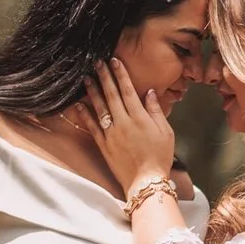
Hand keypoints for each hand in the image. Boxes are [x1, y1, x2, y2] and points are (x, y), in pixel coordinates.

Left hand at [87, 57, 176, 200]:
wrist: (146, 182)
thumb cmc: (160, 157)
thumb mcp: (166, 132)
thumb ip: (155, 111)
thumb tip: (149, 92)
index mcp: (140, 118)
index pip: (128, 91)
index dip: (120, 75)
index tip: (114, 61)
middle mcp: (123, 123)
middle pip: (112, 95)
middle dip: (104, 77)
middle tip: (97, 63)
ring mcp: (111, 134)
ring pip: (99, 108)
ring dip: (93, 92)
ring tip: (87, 78)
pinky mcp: (103, 145)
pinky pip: (92, 127)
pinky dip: (85, 115)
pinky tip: (79, 105)